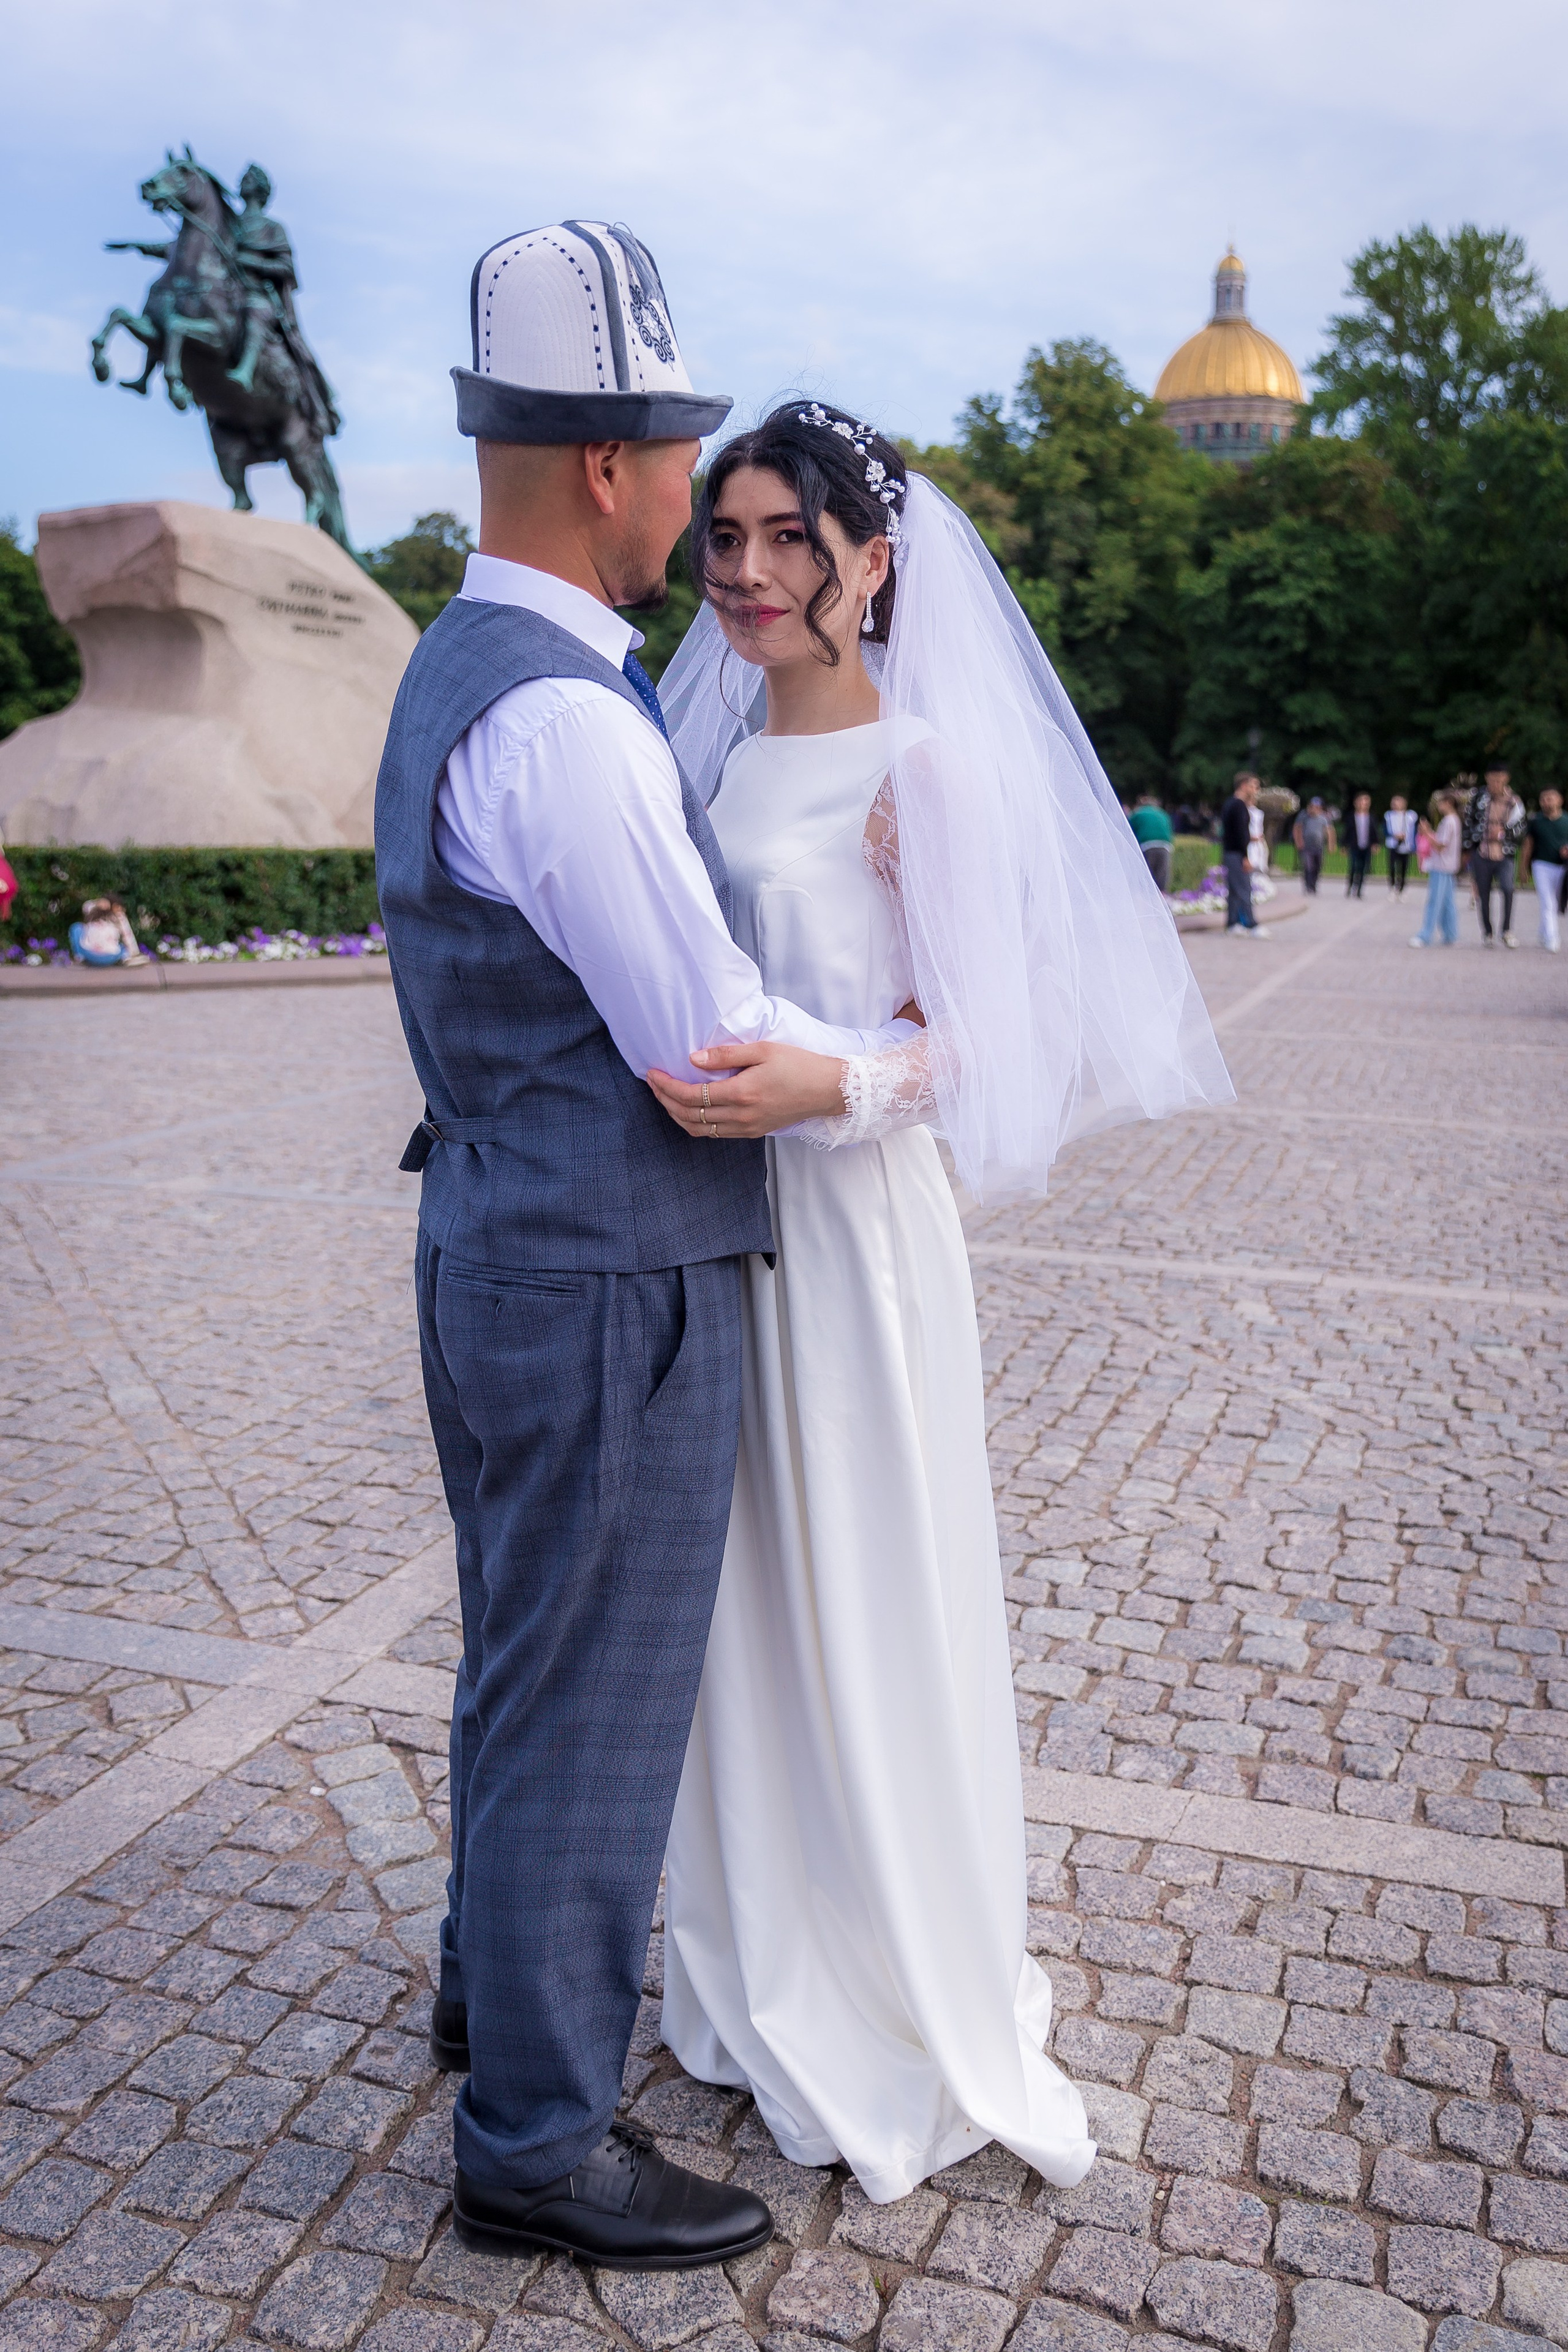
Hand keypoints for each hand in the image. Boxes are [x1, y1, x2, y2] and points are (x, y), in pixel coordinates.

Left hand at [648, 1039, 848, 1139]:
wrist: (827, 1090)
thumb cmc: (798, 1064)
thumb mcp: (762, 1049)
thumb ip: (726, 1055)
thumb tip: (692, 1059)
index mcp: (742, 1093)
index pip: (691, 1095)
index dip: (666, 1086)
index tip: (652, 1073)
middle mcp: (741, 1116)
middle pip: (689, 1116)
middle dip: (664, 1100)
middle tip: (652, 1084)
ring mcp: (746, 1128)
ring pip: (699, 1130)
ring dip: (676, 1115)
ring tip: (665, 1097)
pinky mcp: (752, 1133)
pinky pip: (714, 1134)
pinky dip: (695, 1124)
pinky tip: (689, 1110)